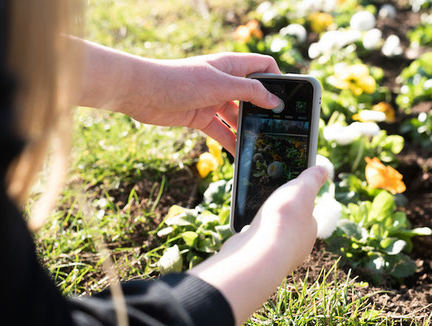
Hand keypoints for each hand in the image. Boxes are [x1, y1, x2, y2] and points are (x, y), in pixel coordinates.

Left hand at [77, 40, 281, 153]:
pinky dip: (230, 141)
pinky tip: (240, 154)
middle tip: (279, 129)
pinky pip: (221, 131)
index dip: (278, 80)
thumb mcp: (221, 85)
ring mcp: (213, 100)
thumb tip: (275, 101)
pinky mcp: (201, 117)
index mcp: (232, 66)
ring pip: (237, 117)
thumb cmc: (181, 80)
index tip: (288, 100)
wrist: (143, 93)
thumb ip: (250, 92)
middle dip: (264, 111)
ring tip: (262, 146)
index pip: (263, 67)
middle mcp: (225, 82)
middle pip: (252, 96)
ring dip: (247, 130)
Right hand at [190, 166, 328, 325]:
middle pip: (290, 226)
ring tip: (256, 214)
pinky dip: (253, 238)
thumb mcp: (302, 189)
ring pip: (273, 237)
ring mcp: (277, 256)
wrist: (258, 252)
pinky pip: (257, 245)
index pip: (307, 214)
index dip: (298, 202)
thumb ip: (312, 179)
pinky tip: (247, 229)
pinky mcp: (258, 261)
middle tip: (269, 201)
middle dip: (280, 216)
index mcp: (310, 230)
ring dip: (266, 226)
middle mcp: (297, 247)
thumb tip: (324, 170)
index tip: (287, 193)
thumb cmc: (283, 219)